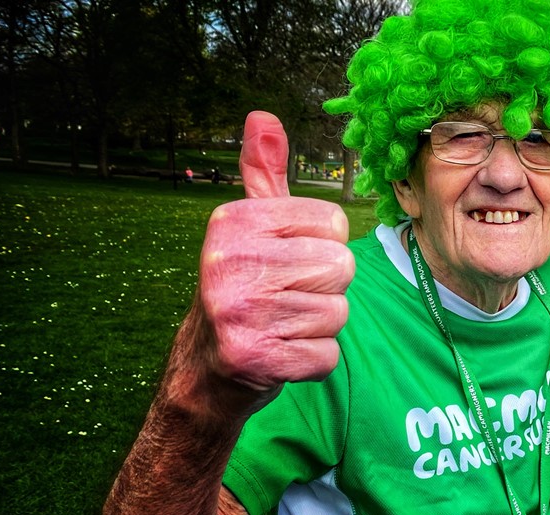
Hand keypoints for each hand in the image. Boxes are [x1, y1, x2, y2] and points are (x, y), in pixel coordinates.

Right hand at [195, 111, 353, 393]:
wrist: (208, 364)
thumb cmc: (245, 285)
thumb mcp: (250, 226)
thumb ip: (263, 173)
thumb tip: (263, 116)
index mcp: (234, 221)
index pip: (333, 223)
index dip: (323, 246)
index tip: (288, 260)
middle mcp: (230, 262)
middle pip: (341, 266)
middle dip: (326, 287)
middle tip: (287, 297)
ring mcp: (240, 313)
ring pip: (338, 312)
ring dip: (320, 325)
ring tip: (284, 324)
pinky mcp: (255, 359)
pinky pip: (327, 355)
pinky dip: (314, 360)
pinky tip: (283, 353)